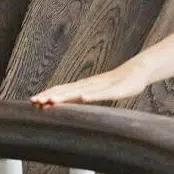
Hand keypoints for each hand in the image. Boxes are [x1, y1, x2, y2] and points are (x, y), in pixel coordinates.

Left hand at [32, 58, 151, 106]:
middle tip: (34, 102)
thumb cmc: (120, 83)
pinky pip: (102, 93)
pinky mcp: (117, 89)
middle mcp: (90, 85)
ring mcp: (103, 86)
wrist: (140, 70)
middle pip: (67, 90)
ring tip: (51, 101)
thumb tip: (75, 103)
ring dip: (65, 96)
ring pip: (81, 91)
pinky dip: (91, 95)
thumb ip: (88, 96)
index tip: (33, 101)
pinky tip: (82, 98)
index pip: (63, 90)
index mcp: (85, 86)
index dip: (48, 95)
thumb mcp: (101, 92)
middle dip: (50, 96)